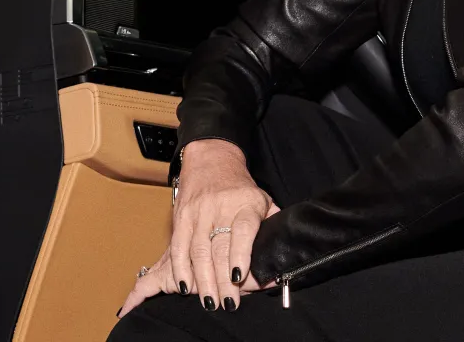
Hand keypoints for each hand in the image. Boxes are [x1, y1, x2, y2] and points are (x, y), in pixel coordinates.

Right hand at [171, 139, 277, 311]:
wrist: (211, 159)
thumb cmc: (240, 187)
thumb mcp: (262, 200)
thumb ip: (272, 226)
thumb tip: (284, 257)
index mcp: (246, 203)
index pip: (242, 230)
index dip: (241, 254)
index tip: (240, 277)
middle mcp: (220, 207)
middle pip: (218, 247)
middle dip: (222, 280)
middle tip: (227, 304)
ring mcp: (198, 212)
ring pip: (197, 250)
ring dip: (202, 280)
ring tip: (209, 302)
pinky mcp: (181, 216)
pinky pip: (178, 246)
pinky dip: (180, 268)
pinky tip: (185, 286)